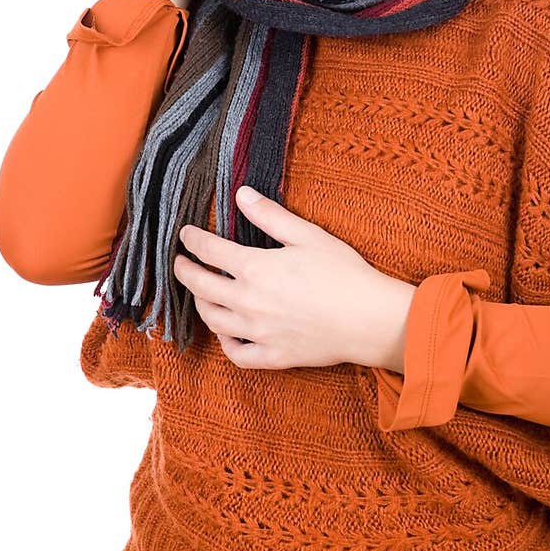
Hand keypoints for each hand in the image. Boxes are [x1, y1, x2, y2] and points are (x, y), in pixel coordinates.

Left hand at [173, 185, 415, 371]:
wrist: (369, 319)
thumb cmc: (343, 273)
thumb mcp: (307, 236)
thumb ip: (270, 216)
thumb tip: (241, 194)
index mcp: (254, 268)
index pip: (209, 250)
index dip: (192, 240)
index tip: (185, 234)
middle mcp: (248, 302)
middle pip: (200, 286)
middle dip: (184, 271)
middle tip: (180, 262)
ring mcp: (257, 332)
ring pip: (212, 320)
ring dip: (200, 304)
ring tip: (201, 293)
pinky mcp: (272, 356)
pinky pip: (236, 354)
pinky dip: (225, 343)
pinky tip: (226, 333)